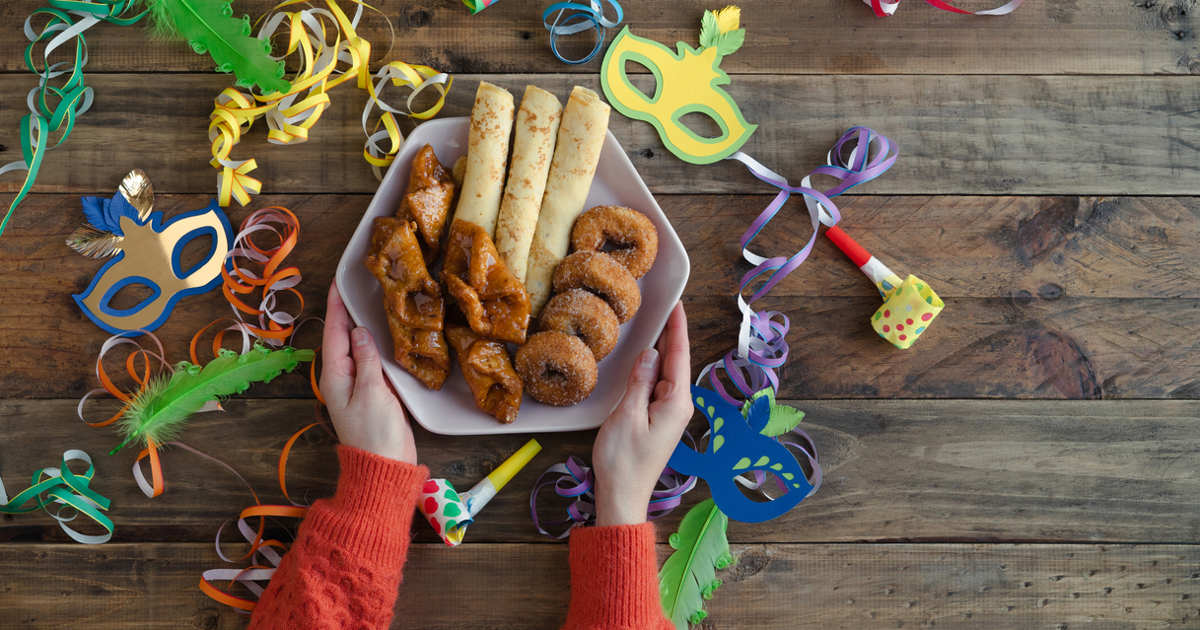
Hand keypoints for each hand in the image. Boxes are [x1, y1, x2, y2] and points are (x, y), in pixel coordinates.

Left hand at [320, 281, 417, 463]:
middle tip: (356, 285)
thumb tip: (359, 331)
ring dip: (362, 327)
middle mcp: (343, 377)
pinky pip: (371, 360)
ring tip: (370, 302)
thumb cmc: (375, 433)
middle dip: (347, 312)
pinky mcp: (374, 392)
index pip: (333, 333)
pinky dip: (376, 344)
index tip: (338, 282)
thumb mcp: (372, 392)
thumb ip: (366, 359)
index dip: (336, 307)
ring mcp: (358, 385)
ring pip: (357, 348)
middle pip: (342, 338)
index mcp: (335, 376)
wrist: (385, 466)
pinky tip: (386, 335)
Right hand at [592, 302, 691, 525]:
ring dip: (661, 349)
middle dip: (670, 333)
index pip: (680, 355)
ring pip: (666, 372)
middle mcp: (679, 405)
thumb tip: (650, 352)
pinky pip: (658, 385)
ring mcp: (670, 413)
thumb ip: (639, 381)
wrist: (622, 495)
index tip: (676, 303)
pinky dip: (652, 367)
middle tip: (664, 304)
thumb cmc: (622, 460)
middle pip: (676, 361)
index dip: (677, 327)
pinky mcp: (659, 419)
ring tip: (654, 322)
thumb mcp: (626, 415)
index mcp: (676, 402)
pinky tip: (645, 357)